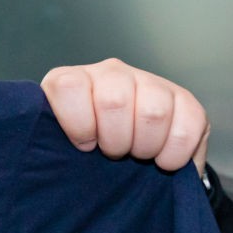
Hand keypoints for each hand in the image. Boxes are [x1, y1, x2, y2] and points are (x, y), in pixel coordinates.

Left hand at [41, 59, 209, 176]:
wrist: (126, 150)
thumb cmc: (87, 147)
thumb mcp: (59, 142)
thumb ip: (50, 140)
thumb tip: (44, 153)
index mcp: (73, 80)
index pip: (68, 86)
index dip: (78, 124)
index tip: (84, 146)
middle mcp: (111, 72)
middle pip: (114, 101)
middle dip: (115, 140)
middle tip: (115, 153)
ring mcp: (149, 81)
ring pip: (153, 112)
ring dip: (146, 146)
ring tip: (139, 154)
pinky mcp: (184, 99)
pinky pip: (189, 123)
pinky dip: (176, 151)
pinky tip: (164, 159)